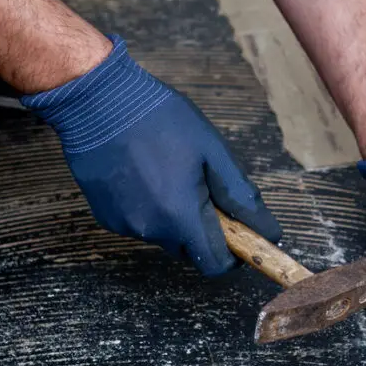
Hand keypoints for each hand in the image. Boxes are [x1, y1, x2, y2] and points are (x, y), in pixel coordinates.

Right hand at [21, 35, 280, 275]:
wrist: (97, 100)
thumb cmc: (160, 119)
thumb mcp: (212, 151)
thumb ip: (241, 197)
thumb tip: (268, 231)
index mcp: (180, 216)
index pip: (215, 264)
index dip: (233, 255)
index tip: (240, 232)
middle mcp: (150, 230)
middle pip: (190, 251)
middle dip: (205, 231)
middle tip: (205, 190)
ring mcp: (124, 225)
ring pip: (165, 237)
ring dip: (177, 219)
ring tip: (171, 174)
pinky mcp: (105, 217)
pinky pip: (140, 225)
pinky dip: (151, 210)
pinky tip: (145, 176)